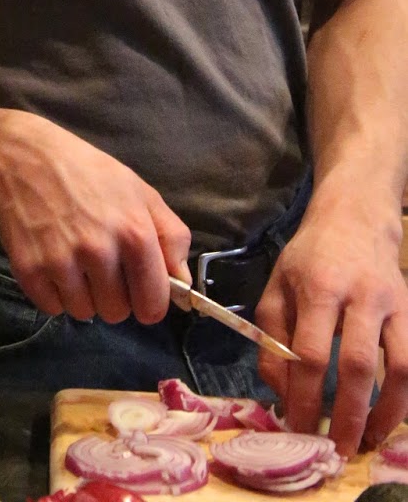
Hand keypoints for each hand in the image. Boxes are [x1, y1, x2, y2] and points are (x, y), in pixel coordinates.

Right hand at [0, 111, 191, 325]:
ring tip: (73, 259)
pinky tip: (51, 262)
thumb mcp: (139, 191)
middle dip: (112, 295)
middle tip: (99, 263)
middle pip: (117, 313)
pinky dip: (53, 293)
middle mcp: (99, 251)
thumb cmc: (87, 172)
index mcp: (134, 233)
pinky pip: (52, 308)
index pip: (153, 304)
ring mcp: (61, 262)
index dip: (149, 302)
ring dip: (81, 294)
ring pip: (84, 313)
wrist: (22, 155)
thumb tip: (184, 286)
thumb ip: (171, 237)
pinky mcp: (28, 270)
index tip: (138, 290)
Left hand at [254, 195, 407, 455]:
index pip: (311, 352)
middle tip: (337, 450)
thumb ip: (272, 339)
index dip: (305, 397)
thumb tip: (281, 392)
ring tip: (367, 441)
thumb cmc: (309, 258)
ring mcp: (392, 304)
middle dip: (348, 415)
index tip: (298, 428)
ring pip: (398, 368)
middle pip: (357, 365)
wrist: (355, 218)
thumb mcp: (277, 287)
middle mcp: (359, 295)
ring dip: (385, 413)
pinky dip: (405, 396)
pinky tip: (389, 417)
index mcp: (317, 287)